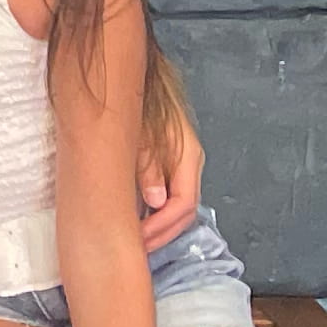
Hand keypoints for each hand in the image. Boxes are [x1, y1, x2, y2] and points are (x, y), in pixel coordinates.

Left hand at [136, 107, 206, 257]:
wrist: (139, 78)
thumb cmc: (141, 102)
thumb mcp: (142, 133)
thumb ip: (148, 166)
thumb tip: (156, 201)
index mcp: (188, 157)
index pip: (183, 204)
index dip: (161, 226)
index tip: (139, 239)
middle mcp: (189, 163)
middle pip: (184, 211)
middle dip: (161, 233)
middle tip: (137, 248)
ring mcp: (181, 164)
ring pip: (177, 205)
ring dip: (159, 226)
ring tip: (136, 239)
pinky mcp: (168, 163)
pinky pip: (169, 195)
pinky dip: (155, 212)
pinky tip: (137, 218)